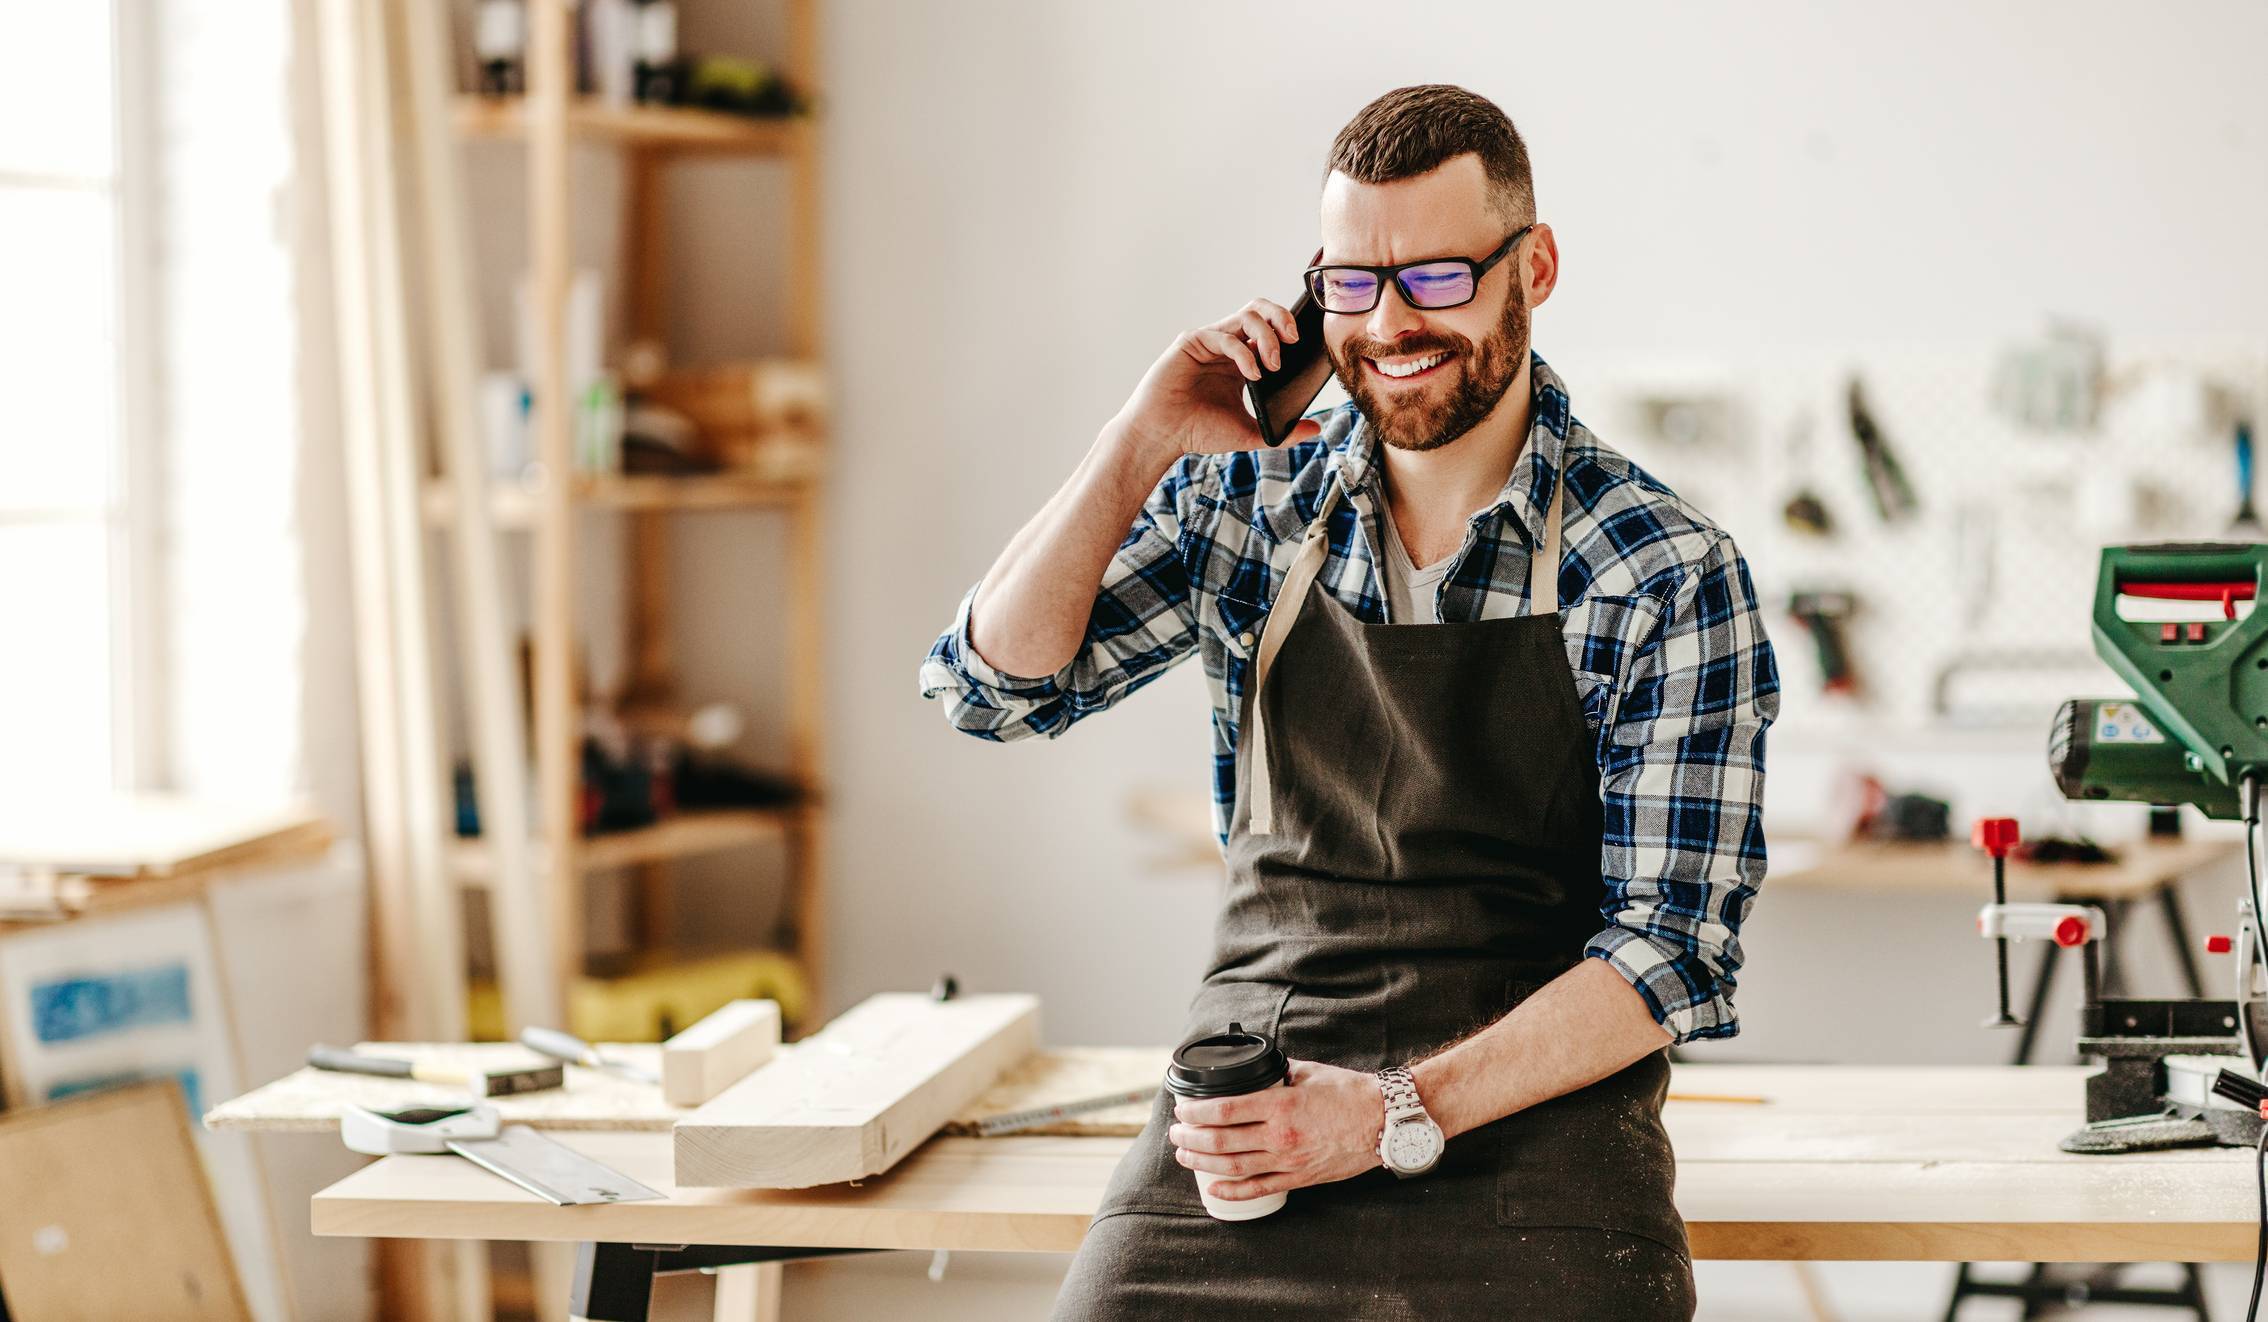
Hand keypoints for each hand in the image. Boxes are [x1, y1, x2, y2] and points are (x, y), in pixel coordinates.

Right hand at [1110, 299, 1326, 465]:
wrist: (1163, 436)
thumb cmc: (1197, 432)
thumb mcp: (1249, 433)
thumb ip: (1283, 433)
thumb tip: (1316, 430)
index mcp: (1241, 361)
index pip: (1270, 330)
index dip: (1288, 330)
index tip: (1305, 347)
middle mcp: (1227, 346)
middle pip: (1260, 311)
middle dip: (1282, 317)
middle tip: (1294, 339)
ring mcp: (1209, 341)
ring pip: (1246, 315)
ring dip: (1267, 335)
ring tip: (1273, 363)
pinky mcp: (1192, 342)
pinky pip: (1224, 335)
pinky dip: (1243, 353)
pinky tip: (1252, 374)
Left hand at [1168, 1059, 1381, 1202]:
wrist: (1384, 1121)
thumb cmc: (1349, 1093)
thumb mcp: (1308, 1072)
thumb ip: (1278, 1072)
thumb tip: (1257, 1067)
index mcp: (1280, 1104)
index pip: (1224, 1110)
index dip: (1196, 1112)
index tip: (1182, 1110)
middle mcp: (1280, 1135)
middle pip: (1220, 1141)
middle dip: (1190, 1137)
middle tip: (1176, 1132)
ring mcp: (1289, 1160)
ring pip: (1233, 1166)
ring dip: (1202, 1161)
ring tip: (1184, 1154)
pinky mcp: (1299, 1178)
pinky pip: (1259, 1188)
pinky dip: (1232, 1190)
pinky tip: (1213, 1187)